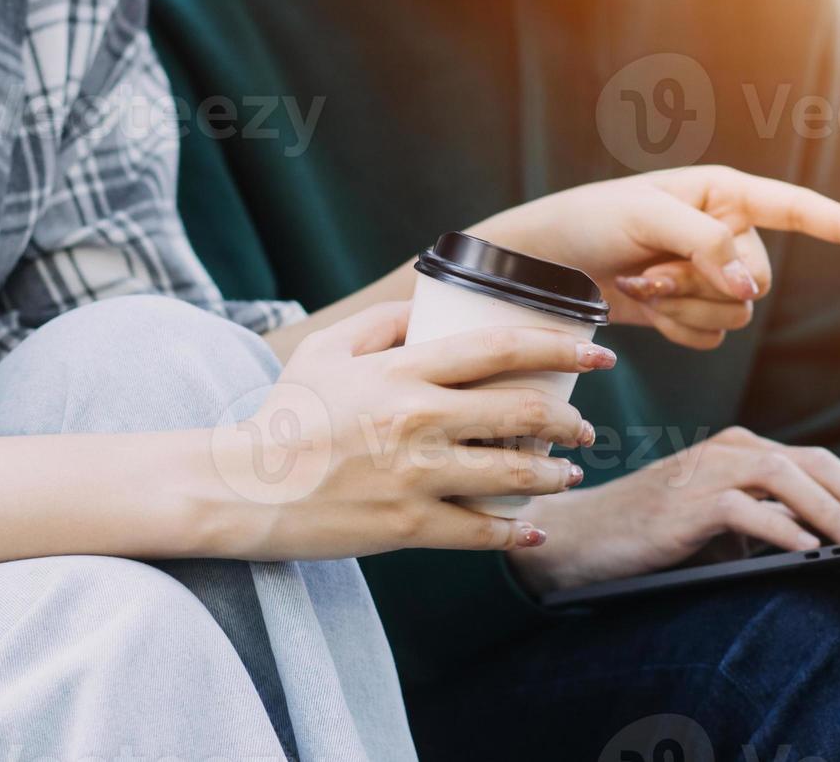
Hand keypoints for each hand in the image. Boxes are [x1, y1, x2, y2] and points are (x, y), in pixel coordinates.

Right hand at [204, 303, 605, 559]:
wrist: (240, 486)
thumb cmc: (285, 415)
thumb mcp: (326, 352)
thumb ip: (383, 324)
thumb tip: (430, 308)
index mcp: (403, 371)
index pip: (502, 348)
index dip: (562, 347)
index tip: (599, 353)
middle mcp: (418, 418)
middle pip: (522, 411)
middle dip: (569, 420)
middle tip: (584, 427)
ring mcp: (416, 474)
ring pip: (513, 473)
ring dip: (553, 475)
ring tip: (567, 474)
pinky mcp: (407, 524)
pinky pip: (480, 530)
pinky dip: (515, 531)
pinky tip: (534, 529)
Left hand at [468, 165, 839, 348]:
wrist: (547, 265)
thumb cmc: (591, 221)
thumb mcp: (644, 215)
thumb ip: (704, 244)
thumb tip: (747, 287)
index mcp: (727, 195)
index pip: (800, 210)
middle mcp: (730, 233)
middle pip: (759, 279)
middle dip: (702, 283)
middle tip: (649, 269)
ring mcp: (714, 275)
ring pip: (738, 313)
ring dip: (684, 307)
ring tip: (641, 284)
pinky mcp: (695, 311)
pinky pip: (713, 337)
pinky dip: (678, 329)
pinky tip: (645, 309)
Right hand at [505, 428, 839, 593]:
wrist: (580, 537)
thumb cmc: (652, 534)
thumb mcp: (721, 525)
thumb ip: (766, 523)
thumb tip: (827, 543)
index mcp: (741, 450)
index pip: (817, 463)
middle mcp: (730, 450)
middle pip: (814, 463)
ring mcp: (707, 471)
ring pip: (787, 477)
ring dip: (831, 510)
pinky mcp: (686, 502)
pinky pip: (747, 509)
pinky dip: (783, 530)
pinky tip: (810, 552)